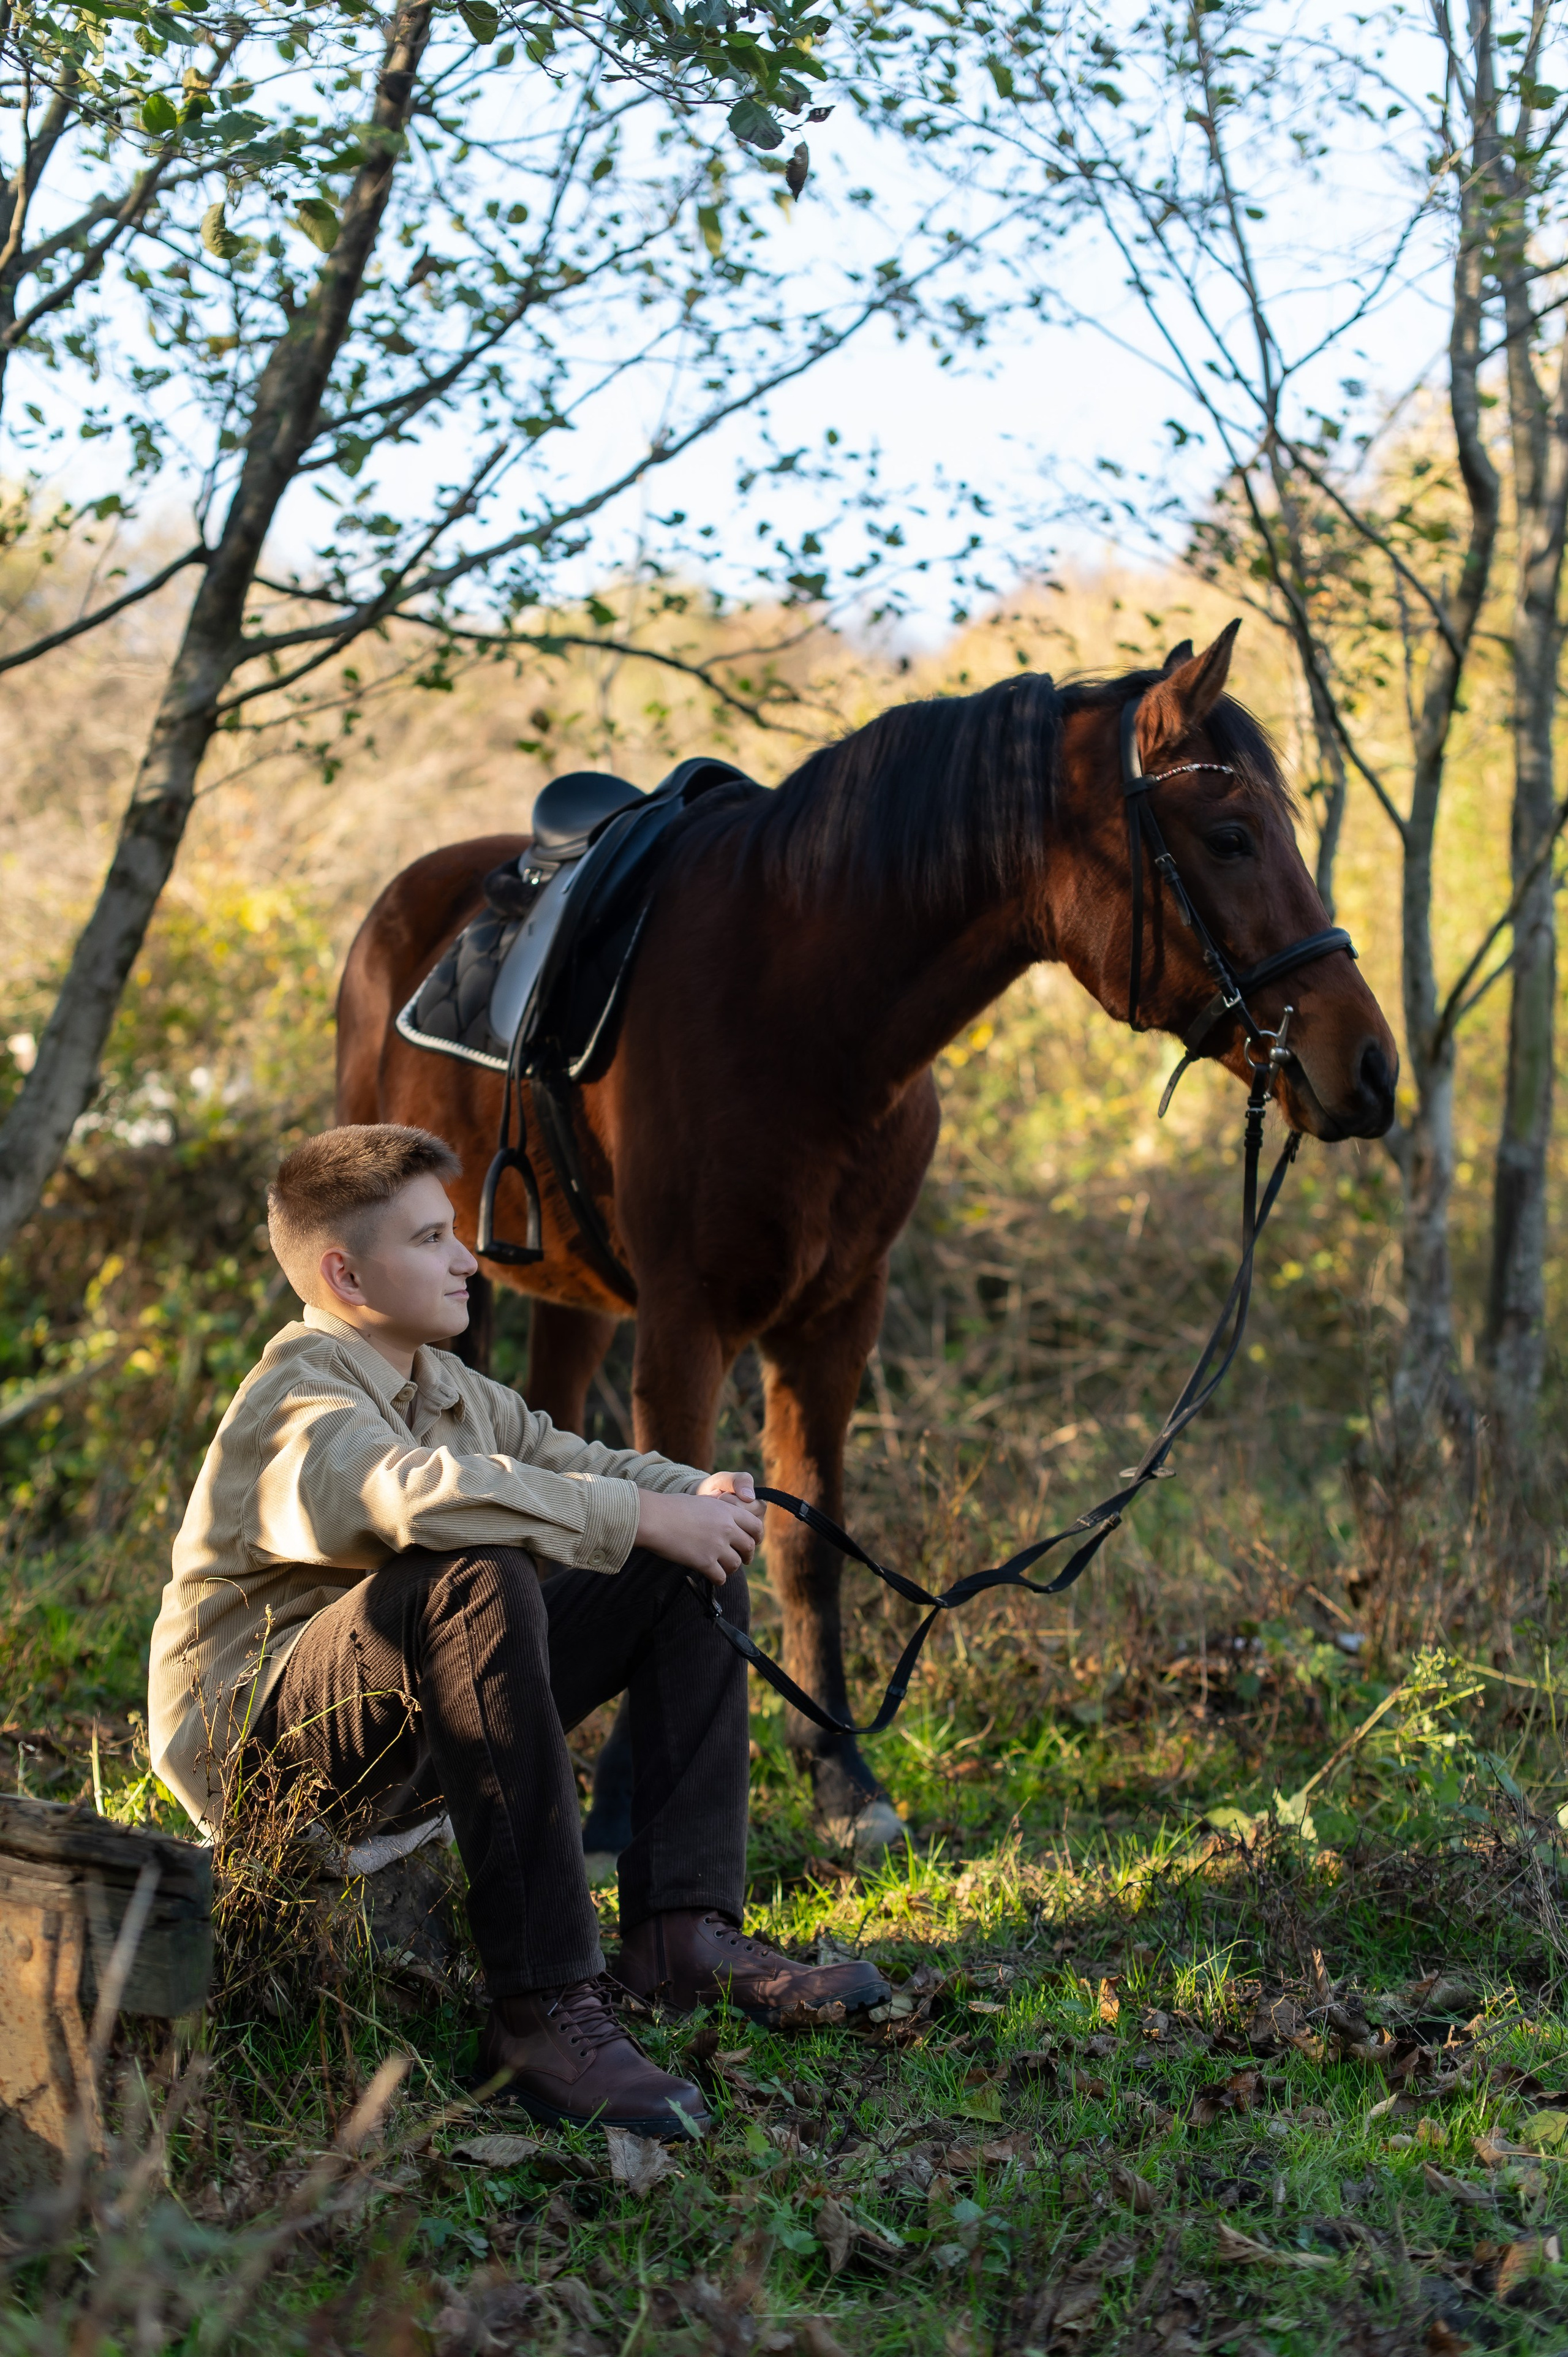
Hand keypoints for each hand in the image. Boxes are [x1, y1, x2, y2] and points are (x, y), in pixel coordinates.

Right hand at [636, 1475, 762, 1585]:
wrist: (655, 1518)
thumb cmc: (670, 1507)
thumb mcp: (701, 1500)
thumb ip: (716, 1509)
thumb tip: (722, 1512)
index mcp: (727, 1511)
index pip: (755, 1525)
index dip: (757, 1536)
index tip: (754, 1542)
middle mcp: (726, 1528)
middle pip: (749, 1546)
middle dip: (747, 1555)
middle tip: (743, 1559)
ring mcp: (716, 1546)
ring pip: (736, 1564)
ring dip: (731, 1568)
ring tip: (723, 1568)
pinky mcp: (705, 1562)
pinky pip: (721, 1577)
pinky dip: (718, 1579)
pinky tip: (712, 1577)